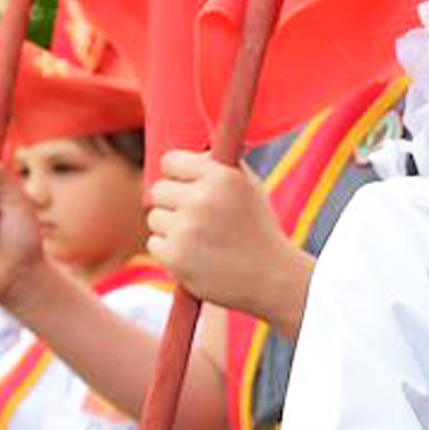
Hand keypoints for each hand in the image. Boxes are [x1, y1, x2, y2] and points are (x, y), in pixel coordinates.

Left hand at [146, 150, 306, 322]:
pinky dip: (170, 251)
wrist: (273, 278)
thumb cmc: (259, 230)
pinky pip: (154, 244)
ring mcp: (187, 229)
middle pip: (157, 190)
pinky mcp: (176, 257)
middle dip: (172, 203)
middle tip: (195, 218)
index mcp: (221, 176)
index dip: (177, 175)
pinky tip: (197, 256)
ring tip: (201, 240)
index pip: (170, 161)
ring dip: (171, 228)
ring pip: (155, 218)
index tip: (186, 186)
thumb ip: (218, 166)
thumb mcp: (250, 187)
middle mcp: (202, 199)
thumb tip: (188, 151)